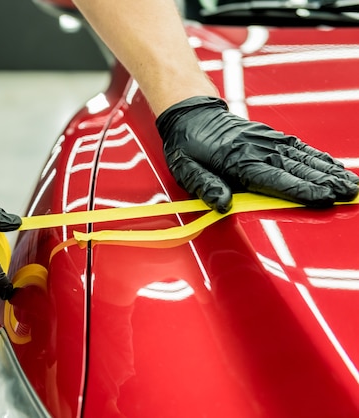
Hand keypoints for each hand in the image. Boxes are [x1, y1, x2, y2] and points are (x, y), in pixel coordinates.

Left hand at [156, 96, 358, 212]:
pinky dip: (319, 157)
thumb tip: (223, 205)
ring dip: (329, 171)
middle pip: (296, 169)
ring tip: (351, 184)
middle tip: (348, 195)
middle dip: (324, 183)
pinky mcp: (270, 137)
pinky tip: (335, 166)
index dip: (299, 190)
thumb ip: (205, 186)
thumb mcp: (185, 169)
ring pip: (303, 158)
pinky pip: (298, 147)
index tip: (322, 198)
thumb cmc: (187, 147)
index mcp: (235, 160)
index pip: (273, 179)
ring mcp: (266, 141)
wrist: (191, 115)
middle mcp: (256, 149)